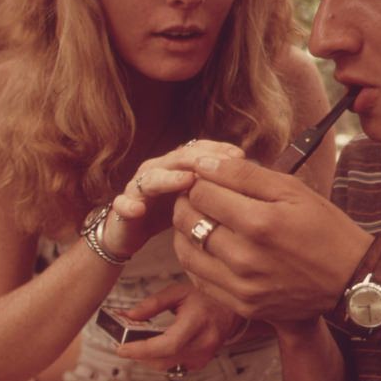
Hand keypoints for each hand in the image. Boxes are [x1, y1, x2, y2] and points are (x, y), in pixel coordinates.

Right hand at [102, 140, 244, 257]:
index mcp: (178, 165)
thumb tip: (258, 181)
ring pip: (152, 177)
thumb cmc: (168, 212)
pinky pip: (123, 204)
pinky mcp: (122, 207)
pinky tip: (138, 210)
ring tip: (187, 181)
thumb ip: (218, 188)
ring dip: (169, 178)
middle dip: (199, 160)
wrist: (128, 231)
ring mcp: (138, 187)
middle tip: (219, 166)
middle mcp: (158, 169)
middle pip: (178, 158)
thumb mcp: (197, 199)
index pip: (200, 149)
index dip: (218, 150)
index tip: (241, 156)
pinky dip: (129, 205)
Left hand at [113, 281, 244, 371]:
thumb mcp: (178, 292)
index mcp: (198, 322)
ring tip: (137, 345)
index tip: (122, 348)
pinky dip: (162, 359)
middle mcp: (203, 342)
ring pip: (167, 366)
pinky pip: (175, 366)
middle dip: (139, 355)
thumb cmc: (205, 298)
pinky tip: (157, 348)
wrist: (230, 310)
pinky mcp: (202, 362)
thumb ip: (152, 304)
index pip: (167, 344)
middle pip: (163, 359)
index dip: (142, 349)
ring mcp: (204, 355)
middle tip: (124, 345)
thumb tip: (129, 316)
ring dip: (148, 358)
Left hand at [172, 156, 372, 321]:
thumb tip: (204, 164)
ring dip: (186, 232)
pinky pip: (199, 280)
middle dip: (187, 202)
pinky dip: (197, 260)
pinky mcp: (243, 306)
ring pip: (187, 253)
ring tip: (202, 219)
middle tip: (199, 195)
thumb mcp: (293, 190)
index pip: (201, 193)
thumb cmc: (326, 228)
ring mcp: (242, 286)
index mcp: (260, 222)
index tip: (208, 178)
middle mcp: (246, 258)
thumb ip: (246, 174)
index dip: (200, 180)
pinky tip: (210, 247)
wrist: (352, 279)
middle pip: (188, 222)